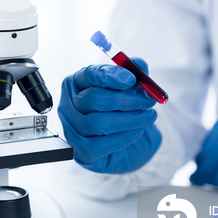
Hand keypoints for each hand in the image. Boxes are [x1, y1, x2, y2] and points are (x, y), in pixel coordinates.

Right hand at [58, 58, 161, 173]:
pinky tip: (137, 131)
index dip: (110, 76)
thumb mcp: (128, 90)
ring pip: (98, 123)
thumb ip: (134, 75)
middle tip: (149, 100)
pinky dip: (124, 137)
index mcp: (76, 84)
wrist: (120, 143)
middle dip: (126, 99)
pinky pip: (101, 145)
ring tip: (149, 117)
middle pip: (93, 98)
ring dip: (129, 119)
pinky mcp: (81, 152)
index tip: (131, 79)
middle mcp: (68, 105)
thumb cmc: (119, 111)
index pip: (88, 75)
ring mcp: (71, 130)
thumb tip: (140, 66)